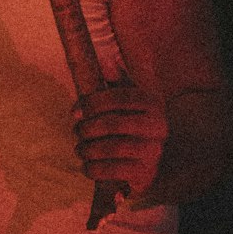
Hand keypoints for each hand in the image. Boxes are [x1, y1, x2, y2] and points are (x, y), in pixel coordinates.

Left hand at [72, 84, 167, 198]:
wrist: (147, 164)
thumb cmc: (130, 126)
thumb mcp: (127, 101)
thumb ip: (117, 81)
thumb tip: (106, 60)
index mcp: (152, 103)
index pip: (120, 97)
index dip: (93, 103)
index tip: (74, 112)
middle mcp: (158, 126)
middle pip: (114, 123)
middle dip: (88, 128)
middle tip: (76, 132)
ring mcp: (154, 151)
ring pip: (114, 148)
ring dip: (89, 149)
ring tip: (79, 149)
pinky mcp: (146, 173)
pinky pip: (115, 170)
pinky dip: (95, 169)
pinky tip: (87, 166)